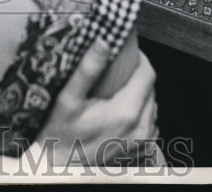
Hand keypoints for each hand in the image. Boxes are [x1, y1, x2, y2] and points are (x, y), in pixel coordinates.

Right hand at [34, 40, 161, 167]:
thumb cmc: (60, 135)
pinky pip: (150, 123)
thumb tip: (103, 42)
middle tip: (118, 69)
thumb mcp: (68, 99)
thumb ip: (88, 70)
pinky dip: (141, 112)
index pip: (147, 74)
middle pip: (152, 89)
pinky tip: (121, 109)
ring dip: (140, 93)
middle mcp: (141, 129)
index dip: (139, 58)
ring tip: (118, 88)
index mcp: (126, 113)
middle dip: (138, 75)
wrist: (58, 168)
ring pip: (153, 106)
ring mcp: (143, 143)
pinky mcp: (141, 151)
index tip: (126, 52)